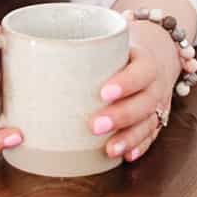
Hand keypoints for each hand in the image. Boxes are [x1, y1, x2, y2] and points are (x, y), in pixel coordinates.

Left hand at [89, 21, 183, 163]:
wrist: (159, 52)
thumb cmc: (125, 47)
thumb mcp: (115, 39)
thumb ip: (88, 45)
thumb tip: (37, 51)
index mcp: (146, 60)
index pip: (141, 71)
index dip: (126, 83)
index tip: (103, 93)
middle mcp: (156, 84)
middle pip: (145, 102)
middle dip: (122, 116)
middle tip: (95, 125)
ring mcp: (159, 104)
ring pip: (149, 123)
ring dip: (130, 138)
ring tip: (109, 149)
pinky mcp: (157, 118)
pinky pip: (152, 136)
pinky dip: (140, 147)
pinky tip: (126, 156)